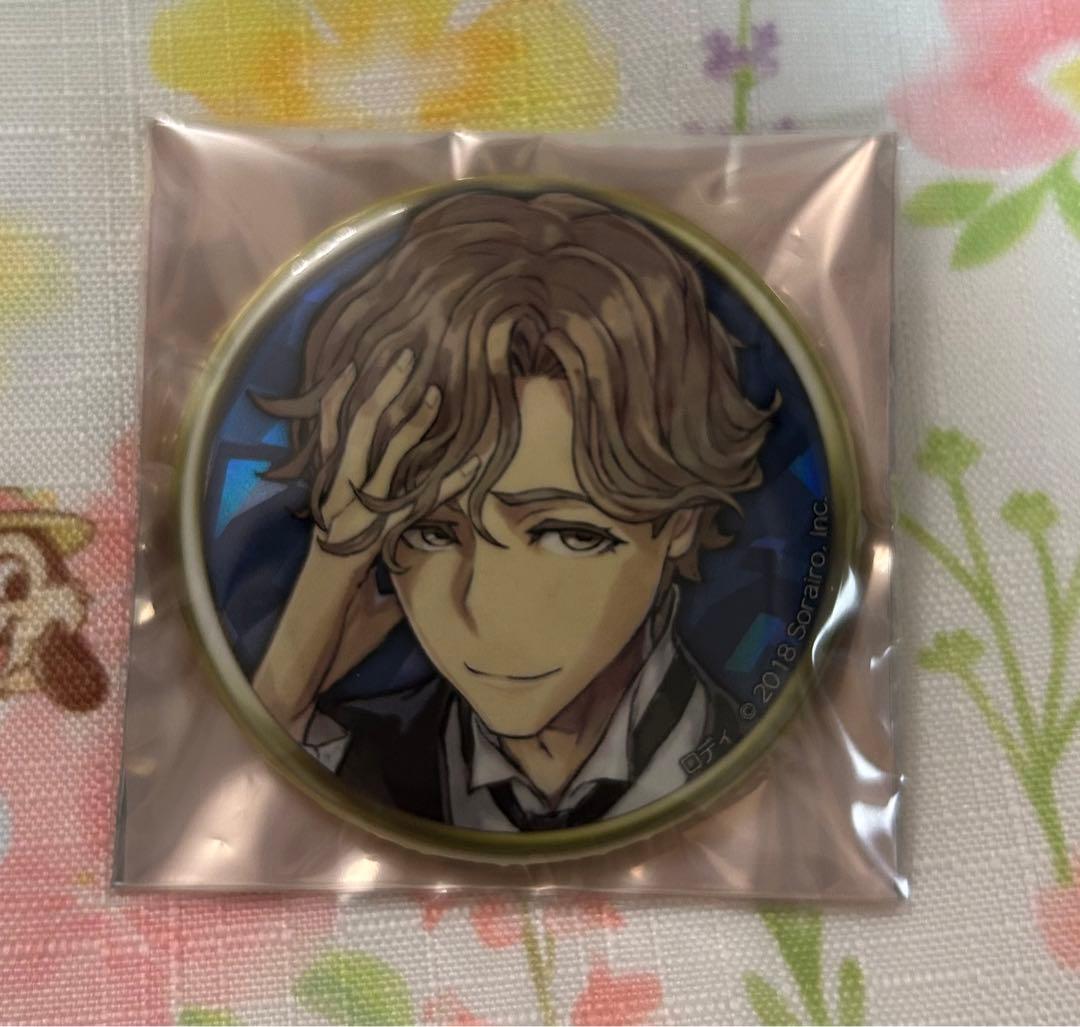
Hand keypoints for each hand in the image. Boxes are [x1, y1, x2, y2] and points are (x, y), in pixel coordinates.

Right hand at [253, 349, 477, 734]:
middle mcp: (338, 510)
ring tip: (427, 382)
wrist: (299, 664)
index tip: (379, 378)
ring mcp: (347, 524)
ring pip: (373, 458)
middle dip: (380, 393)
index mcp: (337, 514)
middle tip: (405, 354)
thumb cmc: (334, 635)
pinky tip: (464, 460)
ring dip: (403, 418)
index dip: (360, 413)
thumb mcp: (372, 596)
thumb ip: (390, 572)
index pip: (348, 452)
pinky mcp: (361, 546)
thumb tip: (417, 564)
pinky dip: (442, 480)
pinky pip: (406, 505)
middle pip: (357, 438)